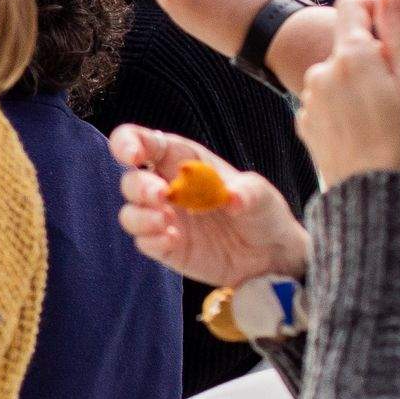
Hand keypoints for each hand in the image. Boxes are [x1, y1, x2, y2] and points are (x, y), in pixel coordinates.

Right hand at [112, 126, 309, 286]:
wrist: (271, 256)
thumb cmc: (263, 212)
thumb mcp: (263, 196)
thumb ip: (248, 192)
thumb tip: (232, 198)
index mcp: (183, 160)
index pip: (144, 142)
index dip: (128, 143)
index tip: (133, 155)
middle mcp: (167, 187)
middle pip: (131, 179)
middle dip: (138, 186)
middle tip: (161, 195)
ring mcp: (164, 218)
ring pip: (130, 212)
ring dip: (140, 216)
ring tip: (166, 222)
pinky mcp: (166, 247)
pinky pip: (144, 242)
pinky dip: (152, 240)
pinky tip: (174, 241)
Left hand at [299, 0, 399, 186]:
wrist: (376, 196)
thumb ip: (398, 29)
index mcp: (349, 54)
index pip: (351, 6)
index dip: (375, 5)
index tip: (395, 20)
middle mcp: (321, 70)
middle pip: (350, 47)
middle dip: (379, 59)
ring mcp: (310, 99)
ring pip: (341, 77)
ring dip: (364, 86)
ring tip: (393, 117)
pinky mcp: (306, 124)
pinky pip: (330, 103)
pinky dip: (349, 109)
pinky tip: (370, 132)